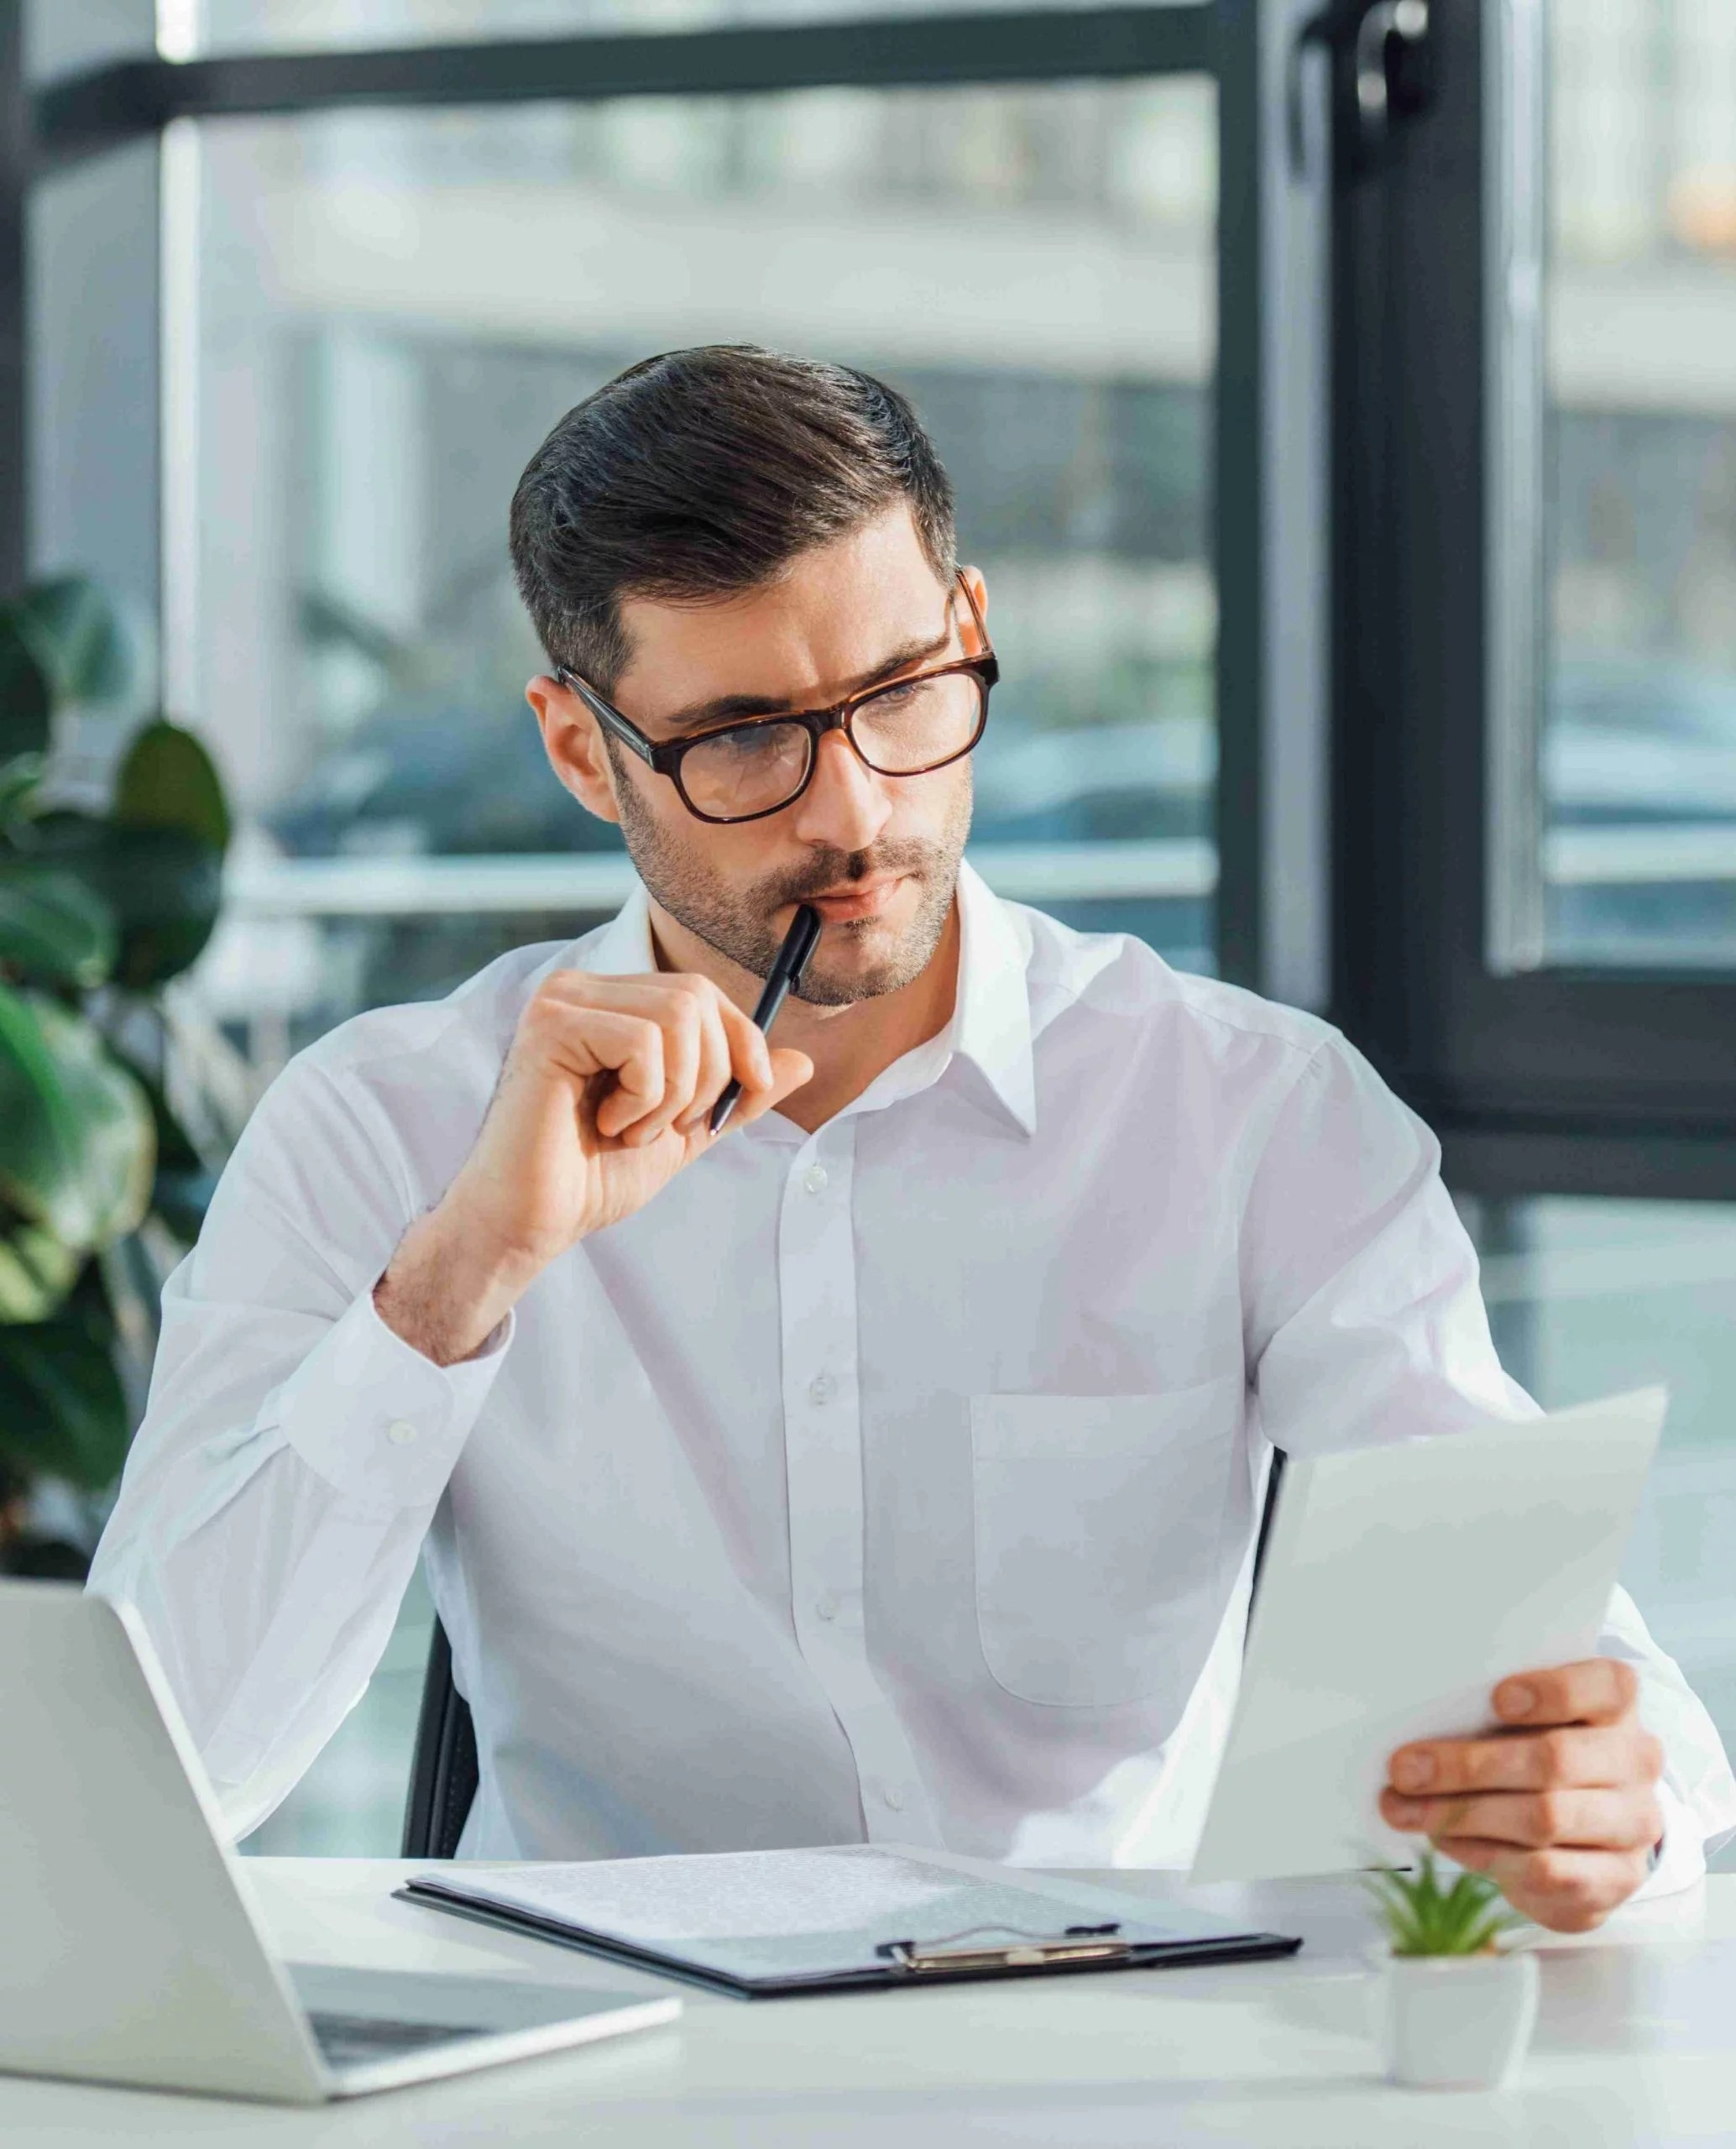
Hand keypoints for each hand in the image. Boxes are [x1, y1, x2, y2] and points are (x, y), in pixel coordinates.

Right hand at [375, 969, 811, 1363]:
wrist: (531, 1223)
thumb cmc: (591, 1177)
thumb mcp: (684, 1129)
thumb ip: (735, 1093)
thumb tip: (803, 1062)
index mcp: (610, 1003)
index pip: (703, 993)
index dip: (743, 1043)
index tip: (744, 1098)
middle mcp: (582, 988)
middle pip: (697, 997)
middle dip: (709, 1074)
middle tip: (666, 1127)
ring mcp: (562, 1001)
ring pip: (677, 1016)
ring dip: (674, 1093)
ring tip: (631, 1130)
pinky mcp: (550, 1025)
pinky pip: (642, 1042)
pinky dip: (644, 1098)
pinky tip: (607, 1124)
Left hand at [1380, 1659, 1664, 1932]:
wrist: (1591, 1828)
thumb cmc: (1538, 1747)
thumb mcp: (1523, 1719)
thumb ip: (1486, 1714)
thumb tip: (1415, 1741)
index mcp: (1617, 1705)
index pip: (1606, 1686)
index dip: (1553, 1691)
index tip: (1497, 1699)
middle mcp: (1635, 1761)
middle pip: (1555, 1759)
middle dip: (1468, 1766)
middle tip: (1404, 1770)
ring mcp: (1633, 1824)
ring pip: (1545, 1818)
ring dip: (1463, 1815)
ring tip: (1405, 1810)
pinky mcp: (1616, 1879)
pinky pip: (1545, 1871)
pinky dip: (1484, 1854)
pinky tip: (1446, 1840)